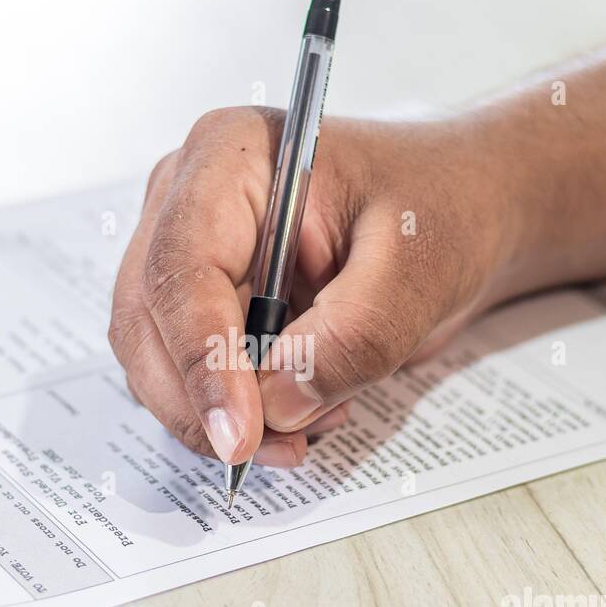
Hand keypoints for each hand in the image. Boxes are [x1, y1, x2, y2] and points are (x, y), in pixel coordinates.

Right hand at [108, 106, 510, 467]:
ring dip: (220, 414)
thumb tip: (275, 405)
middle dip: (202, 401)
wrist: (457, 214)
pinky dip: (234, 412)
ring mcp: (187, 252)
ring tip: (312, 422)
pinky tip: (302, 410)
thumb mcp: (414, 273)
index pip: (183, 264)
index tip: (239, 433)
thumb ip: (349, 339)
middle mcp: (188, 199)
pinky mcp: (201, 301)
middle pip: (147, 318)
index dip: (202, 356)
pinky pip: (188, 375)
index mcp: (232, 156)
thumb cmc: (440, 209)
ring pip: (157, 358)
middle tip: (272, 450)